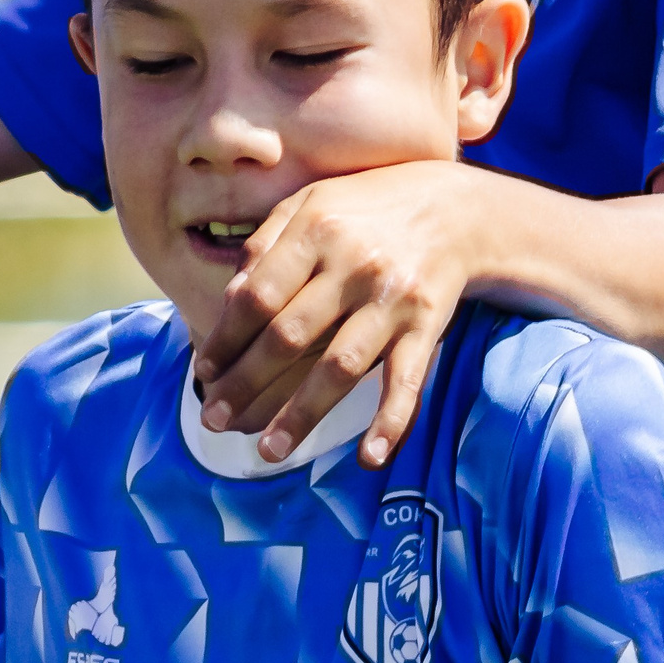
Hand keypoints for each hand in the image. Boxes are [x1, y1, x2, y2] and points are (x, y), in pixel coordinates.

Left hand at [194, 163, 487, 468]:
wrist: (459, 209)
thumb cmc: (367, 209)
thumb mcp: (312, 203)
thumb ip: (265, 245)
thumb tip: (228, 301)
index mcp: (315, 230)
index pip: (256, 296)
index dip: (226, 339)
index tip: (204, 372)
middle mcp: (353, 265)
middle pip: (287, 335)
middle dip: (245, 383)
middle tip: (213, 420)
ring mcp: (392, 299)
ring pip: (340, 366)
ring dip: (302, 414)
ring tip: (270, 452)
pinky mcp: (428, 324)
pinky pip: (407, 380)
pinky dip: (390, 421)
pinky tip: (368, 458)